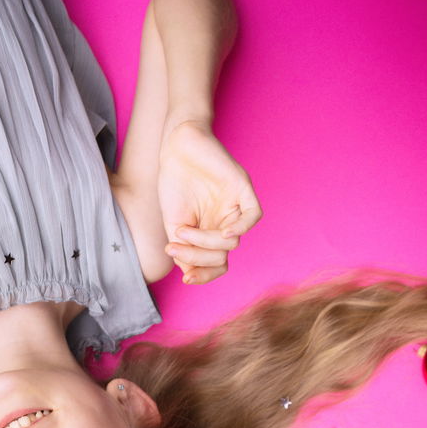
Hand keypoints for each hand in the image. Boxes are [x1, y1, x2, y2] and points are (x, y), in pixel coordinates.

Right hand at [157, 119, 261, 283]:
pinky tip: (223, 231)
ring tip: (182, 229)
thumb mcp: (174, 224)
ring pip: (232, 242)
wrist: (175, 148)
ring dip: (204, 241)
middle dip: (197, 256)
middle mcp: (225, 223)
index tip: (186, 278)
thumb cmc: (173, 184)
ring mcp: (235, 208)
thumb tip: (191, 276)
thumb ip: (184, 251)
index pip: (217, 265)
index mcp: (211, 234)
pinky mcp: (243, 190)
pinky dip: (240, 228)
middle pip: (222, 257)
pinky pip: (252, 217)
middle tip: (175, 244)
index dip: (205, 276)